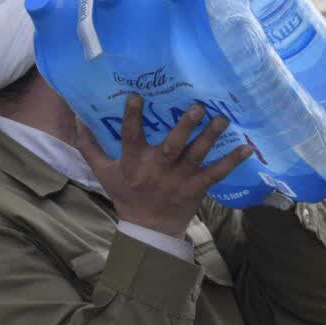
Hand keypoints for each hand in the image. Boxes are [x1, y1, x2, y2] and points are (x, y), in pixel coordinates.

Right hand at [74, 94, 252, 238]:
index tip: (137, 95)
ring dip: (210, 137)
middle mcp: (157, 169)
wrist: (148, 229)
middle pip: (171, 145)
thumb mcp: (102, 172)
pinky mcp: (196, 188)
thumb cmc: (125, 195)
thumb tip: (78, 118)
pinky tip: (247, 147)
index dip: (133, 117)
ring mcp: (179, 179)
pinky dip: (232, 161)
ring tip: (222, 118)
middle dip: (184, 126)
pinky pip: (217, 174)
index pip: (130, 136)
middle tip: (197, 106)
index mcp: (133, 163)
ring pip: (196, 155)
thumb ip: (90, 146)